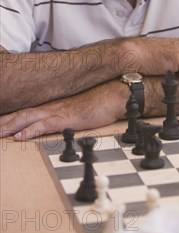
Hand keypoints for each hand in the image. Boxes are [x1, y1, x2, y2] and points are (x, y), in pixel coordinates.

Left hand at [0, 82, 121, 139]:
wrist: (114, 95)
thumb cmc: (98, 102)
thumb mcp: (76, 109)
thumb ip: (63, 115)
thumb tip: (53, 124)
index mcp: (53, 106)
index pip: (25, 112)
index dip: (9, 118)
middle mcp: (52, 107)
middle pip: (21, 114)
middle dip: (3, 122)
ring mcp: (58, 111)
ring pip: (27, 118)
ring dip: (10, 126)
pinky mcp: (67, 118)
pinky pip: (44, 125)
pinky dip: (30, 131)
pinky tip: (19, 137)